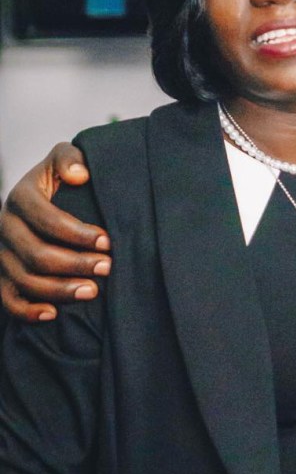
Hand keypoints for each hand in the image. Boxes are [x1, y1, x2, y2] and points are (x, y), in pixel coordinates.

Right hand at [0, 143, 110, 322]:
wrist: (45, 194)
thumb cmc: (62, 177)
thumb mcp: (64, 158)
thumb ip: (70, 159)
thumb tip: (79, 174)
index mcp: (21, 197)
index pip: (46, 219)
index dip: (77, 233)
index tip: (107, 241)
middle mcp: (6, 226)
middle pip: (36, 254)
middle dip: (75, 264)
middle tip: (107, 267)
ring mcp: (2, 253)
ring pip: (25, 280)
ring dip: (60, 290)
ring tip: (93, 291)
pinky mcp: (4, 275)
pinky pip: (8, 300)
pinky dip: (28, 311)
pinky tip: (53, 314)